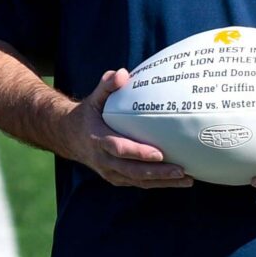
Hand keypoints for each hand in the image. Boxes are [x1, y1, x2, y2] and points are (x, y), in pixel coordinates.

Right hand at [59, 69, 192, 188]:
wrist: (68, 136)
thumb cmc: (88, 114)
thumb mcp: (94, 98)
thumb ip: (107, 86)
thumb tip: (122, 73)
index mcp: (98, 139)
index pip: (119, 148)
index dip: (138, 153)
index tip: (159, 154)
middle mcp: (104, 160)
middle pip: (132, 171)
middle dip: (158, 173)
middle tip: (182, 171)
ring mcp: (109, 172)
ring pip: (137, 181)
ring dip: (162, 182)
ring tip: (187, 180)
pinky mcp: (116, 178)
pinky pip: (137, 183)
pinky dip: (157, 184)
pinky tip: (177, 181)